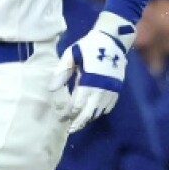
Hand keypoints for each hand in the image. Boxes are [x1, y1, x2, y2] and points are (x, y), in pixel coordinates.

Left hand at [49, 12, 134, 132]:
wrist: (112, 41)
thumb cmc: (88, 47)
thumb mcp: (71, 55)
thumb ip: (61, 72)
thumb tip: (51, 89)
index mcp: (89, 82)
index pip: (78, 105)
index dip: (70, 113)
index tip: (62, 118)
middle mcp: (102, 89)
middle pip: (90, 113)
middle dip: (79, 122)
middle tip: (70, 129)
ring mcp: (111, 90)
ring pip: (99, 111)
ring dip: (89, 117)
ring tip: (79, 122)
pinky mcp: (117, 89)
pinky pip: (108, 106)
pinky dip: (100, 111)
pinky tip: (92, 112)